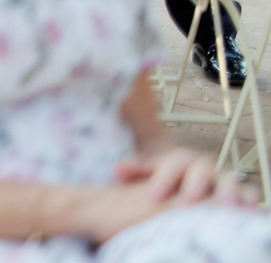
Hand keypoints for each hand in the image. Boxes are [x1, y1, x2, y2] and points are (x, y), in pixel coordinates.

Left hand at [116, 144, 251, 207]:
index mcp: (179, 160)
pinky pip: (249, 192)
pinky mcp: (239, 192)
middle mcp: (203, 167)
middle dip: (196, 182)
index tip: (154, 195)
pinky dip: (250, 198)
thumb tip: (117, 170)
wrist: (186, 176)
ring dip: (227, 191)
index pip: (172, 163)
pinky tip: (249, 209)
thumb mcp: (150, 171)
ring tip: (225, 205)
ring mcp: (222, 178)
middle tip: (190, 198)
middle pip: (201, 168)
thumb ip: (136, 168)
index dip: (164, 177)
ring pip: (228, 180)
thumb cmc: (165, 178)